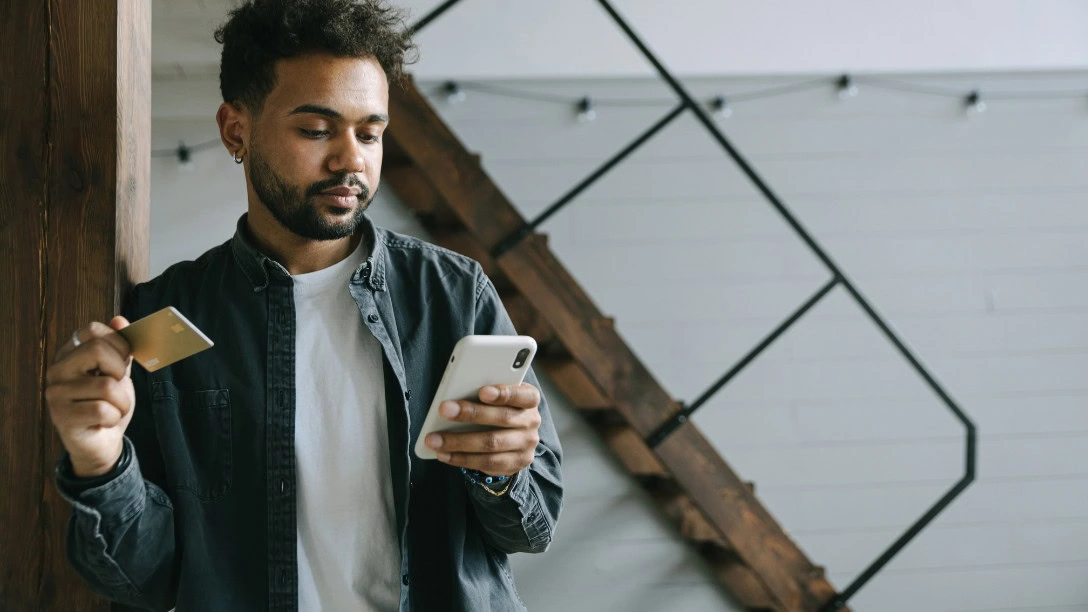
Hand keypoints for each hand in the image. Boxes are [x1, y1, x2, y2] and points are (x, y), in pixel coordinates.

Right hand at [45, 317, 134, 476]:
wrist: (102, 442)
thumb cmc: (109, 403)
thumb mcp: (118, 373)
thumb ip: (120, 348)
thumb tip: (120, 320)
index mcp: (70, 354)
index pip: (93, 330)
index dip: (118, 343)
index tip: (122, 362)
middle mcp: (57, 370)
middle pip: (98, 350)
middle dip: (120, 372)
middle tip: (116, 387)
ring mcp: (56, 393)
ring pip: (107, 386)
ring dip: (122, 402)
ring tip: (112, 409)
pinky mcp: (62, 416)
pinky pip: (103, 409)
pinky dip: (114, 417)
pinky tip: (104, 421)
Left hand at [425, 383, 541, 476]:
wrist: (515, 437)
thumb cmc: (498, 408)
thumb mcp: (498, 397)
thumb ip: (484, 394)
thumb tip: (455, 396)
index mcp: (529, 399)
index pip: (522, 395)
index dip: (504, 393)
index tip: (482, 391)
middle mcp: (531, 422)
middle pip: (502, 418)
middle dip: (471, 414)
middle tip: (444, 410)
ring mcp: (525, 445)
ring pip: (491, 444)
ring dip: (458, 442)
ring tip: (434, 439)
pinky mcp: (515, 463)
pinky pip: (486, 463)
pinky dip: (461, 458)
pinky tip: (443, 454)